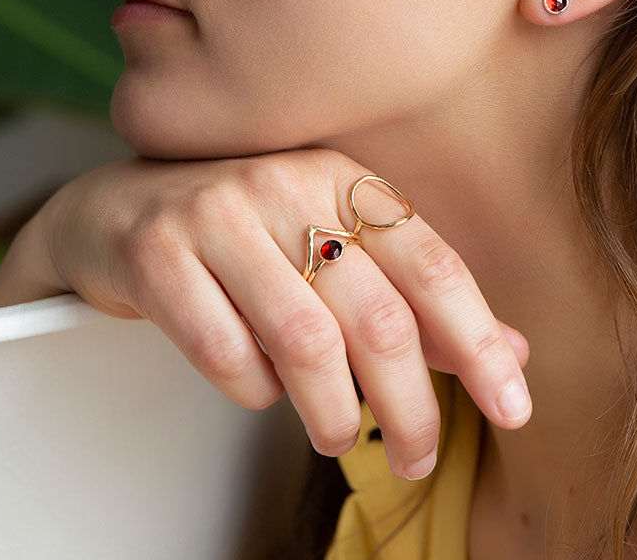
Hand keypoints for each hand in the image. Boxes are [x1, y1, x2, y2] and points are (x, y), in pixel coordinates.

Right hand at [20, 147, 531, 479]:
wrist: (122, 207)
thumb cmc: (251, 238)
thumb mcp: (339, 250)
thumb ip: (419, 302)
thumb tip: (511, 356)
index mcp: (345, 180)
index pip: (434, 264)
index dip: (479, 341)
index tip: (514, 409)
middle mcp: (288, 185)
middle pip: (377, 315)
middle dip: (412, 405)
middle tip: (420, 457)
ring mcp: (219, 213)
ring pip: (305, 341)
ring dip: (335, 411)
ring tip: (343, 436)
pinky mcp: (158, 252)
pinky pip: (225, 352)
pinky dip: (254, 391)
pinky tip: (262, 388)